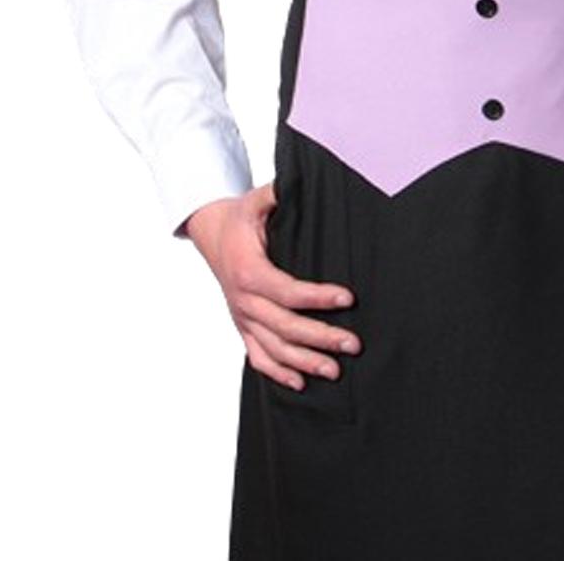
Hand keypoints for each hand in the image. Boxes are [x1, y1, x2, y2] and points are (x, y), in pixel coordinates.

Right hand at [182, 181, 360, 391]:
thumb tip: (301, 181)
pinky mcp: (242, 326)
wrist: (210, 232)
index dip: (317, 298)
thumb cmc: (239, 216)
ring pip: (273, 348)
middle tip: (353, 343)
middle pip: (284, 327)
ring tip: (336, 370)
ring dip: (305, 361)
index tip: (348, 298)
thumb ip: (279, 193)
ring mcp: (241, 317)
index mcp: (248, 271)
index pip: (287, 291)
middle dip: (321, 337)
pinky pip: (257, 356)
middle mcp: (243, 300)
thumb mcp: (257, 199)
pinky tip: (301, 382)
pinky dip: (278, 372)